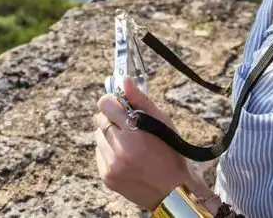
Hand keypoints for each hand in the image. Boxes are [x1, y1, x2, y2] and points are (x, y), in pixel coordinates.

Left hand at [93, 76, 194, 210]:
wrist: (174, 191)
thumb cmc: (171, 153)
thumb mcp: (162, 123)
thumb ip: (140, 100)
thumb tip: (124, 80)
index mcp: (134, 135)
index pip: (105, 105)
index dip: (113, 102)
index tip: (122, 106)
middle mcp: (119, 151)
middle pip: (100, 119)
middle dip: (112, 118)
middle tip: (129, 126)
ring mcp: (111, 166)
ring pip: (98, 136)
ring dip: (110, 135)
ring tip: (129, 144)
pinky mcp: (106, 177)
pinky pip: (99, 153)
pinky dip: (109, 151)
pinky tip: (126, 157)